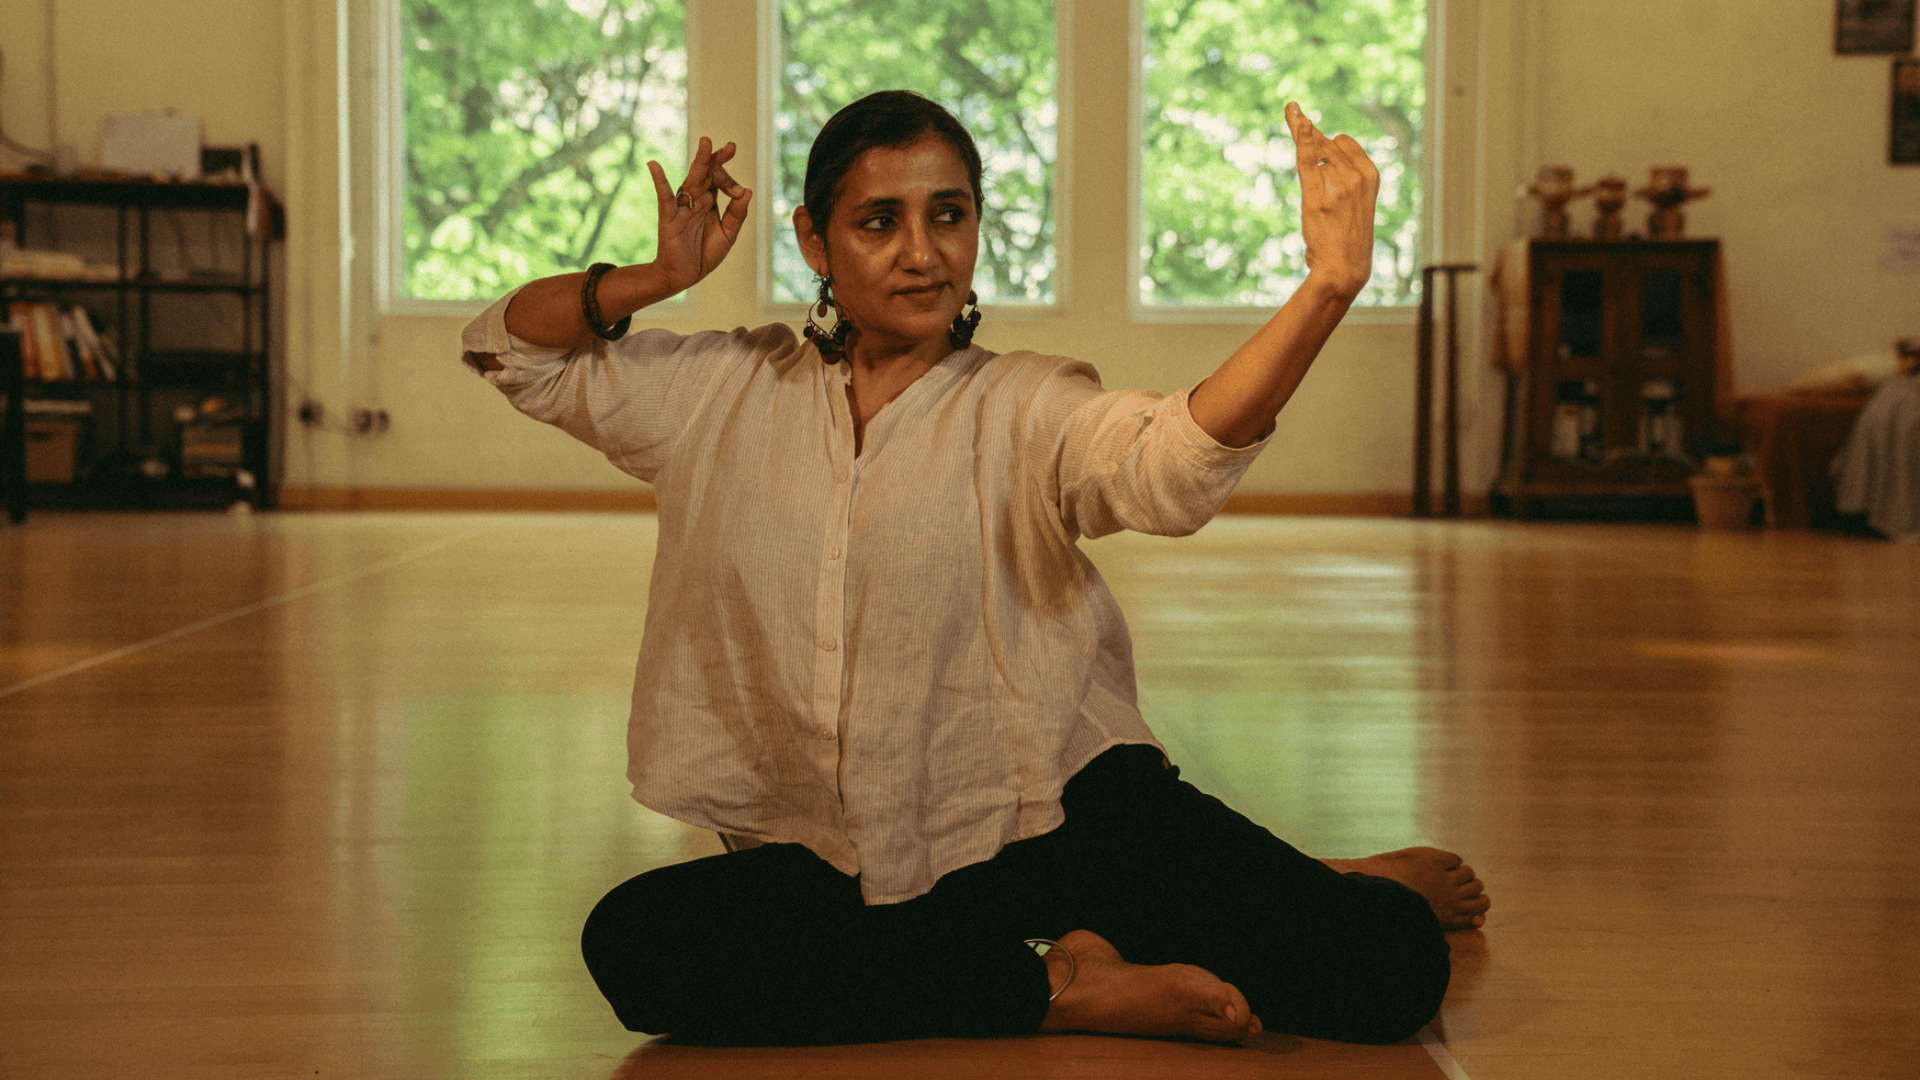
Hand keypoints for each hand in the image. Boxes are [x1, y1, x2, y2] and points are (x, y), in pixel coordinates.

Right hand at [648, 136, 751, 291]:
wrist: (684, 275)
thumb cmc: (704, 253)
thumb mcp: (728, 234)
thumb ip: (737, 214)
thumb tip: (747, 190)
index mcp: (709, 202)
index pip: (720, 181)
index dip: (731, 182)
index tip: (739, 192)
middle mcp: (695, 200)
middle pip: (706, 174)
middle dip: (717, 159)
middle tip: (731, 146)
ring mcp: (682, 207)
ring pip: (692, 180)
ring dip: (699, 162)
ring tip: (706, 142)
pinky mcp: (669, 217)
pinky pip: (664, 197)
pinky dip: (659, 181)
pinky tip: (654, 165)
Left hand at [1285, 103, 1378, 301]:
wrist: (1345, 267)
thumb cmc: (1347, 236)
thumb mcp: (1354, 201)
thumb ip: (1342, 175)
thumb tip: (1321, 153)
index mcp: (1371, 174)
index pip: (1344, 142)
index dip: (1325, 142)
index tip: (1311, 136)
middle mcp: (1356, 176)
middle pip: (1326, 143)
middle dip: (1309, 135)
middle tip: (1292, 111)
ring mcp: (1336, 185)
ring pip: (1314, 150)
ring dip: (1301, 138)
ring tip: (1292, 111)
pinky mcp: (1316, 196)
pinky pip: (1307, 160)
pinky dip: (1302, 138)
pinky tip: (1298, 119)